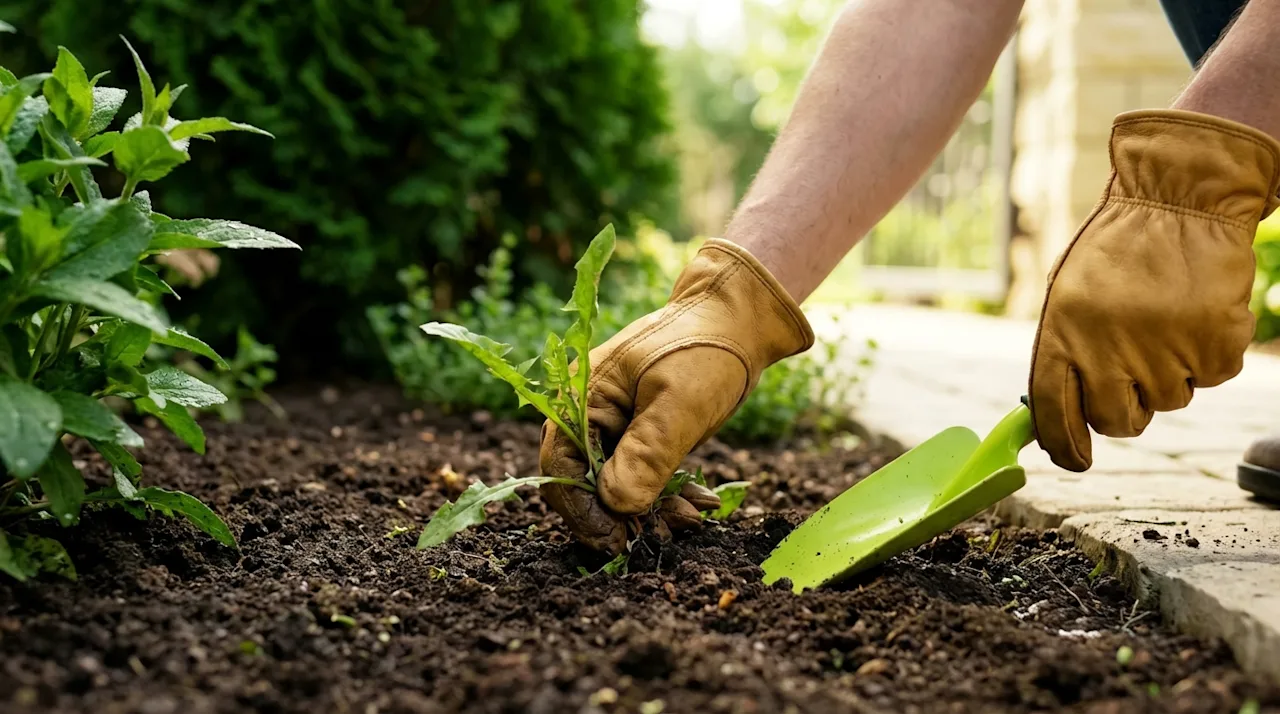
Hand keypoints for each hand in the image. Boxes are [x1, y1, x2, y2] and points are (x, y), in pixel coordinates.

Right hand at [539, 239, 813, 552]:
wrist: (739, 323)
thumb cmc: (705, 351)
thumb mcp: (679, 404)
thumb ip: (646, 453)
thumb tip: (616, 504)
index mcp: (581, 398)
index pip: (561, 467)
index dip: (583, 510)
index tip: (614, 541)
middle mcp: (588, 414)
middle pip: (586, 483)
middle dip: (623, 514)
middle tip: (665, 532)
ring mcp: (614, 426)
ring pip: (616, 487)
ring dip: (651, 509)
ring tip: (692, 515)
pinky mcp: (639, 436)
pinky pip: (641, 478)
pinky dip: (666, 495)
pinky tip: (699, 501)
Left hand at [1030, 109, 1279, 470]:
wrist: (1182, 200)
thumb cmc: (1120, 251)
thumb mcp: (1070, 295)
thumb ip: (1064, 353)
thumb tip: (1058, 417)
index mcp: (1063, 331)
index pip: (1053, 410)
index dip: (1064, 445)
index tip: (1074, 460)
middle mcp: (1109, 346)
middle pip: (1117, 421)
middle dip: (1126, 409)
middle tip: (1133, 375)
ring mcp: (1165, 347)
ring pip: (1170, 402)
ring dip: (1169, 374)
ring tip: (1164, 322)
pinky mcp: (1215, 343)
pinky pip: (1211, 377)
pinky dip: (1208, 356)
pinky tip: (1196, 315)